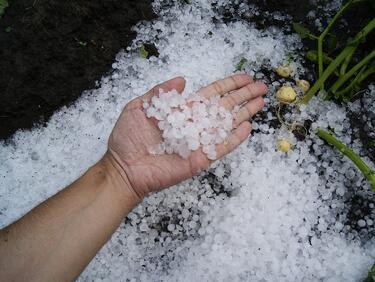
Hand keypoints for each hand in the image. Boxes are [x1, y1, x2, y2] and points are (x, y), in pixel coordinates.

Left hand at [106, 74, 266, 199]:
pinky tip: (248, 128)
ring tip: (261, 102)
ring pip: (227, 125)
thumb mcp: (139, 107)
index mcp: (183, 110)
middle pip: (225, 107)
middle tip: (262, 86)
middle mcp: (195, 124)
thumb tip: (182, 78)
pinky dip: (235, 139)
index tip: (245, 77)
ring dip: (245, 113)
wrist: (124, 167)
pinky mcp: (200, 158)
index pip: (212, 94)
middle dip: (243, 96)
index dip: (229, 85)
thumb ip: (161, 92)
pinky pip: (221, 147)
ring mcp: (199, 142)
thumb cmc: (128, 138)